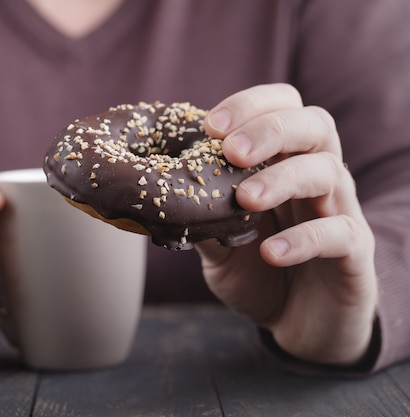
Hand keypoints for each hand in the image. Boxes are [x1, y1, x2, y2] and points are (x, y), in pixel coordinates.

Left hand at [197, 84, 377, 365]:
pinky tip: (271, 253)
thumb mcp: (220, 246)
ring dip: (283, 179)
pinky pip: (340, 233)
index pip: (283, 107)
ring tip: (246, 199)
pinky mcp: (355, 251)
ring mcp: (339, 210)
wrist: (299, 323)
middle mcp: (317, 176)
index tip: (210, 125)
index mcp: (285, 162)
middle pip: (314, 125)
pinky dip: (305, 239)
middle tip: (232, 150)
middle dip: (271, 129)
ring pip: (328, 171)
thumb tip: (156, 198)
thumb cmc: (259, 272)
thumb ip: (200, 219)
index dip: (250, 106)